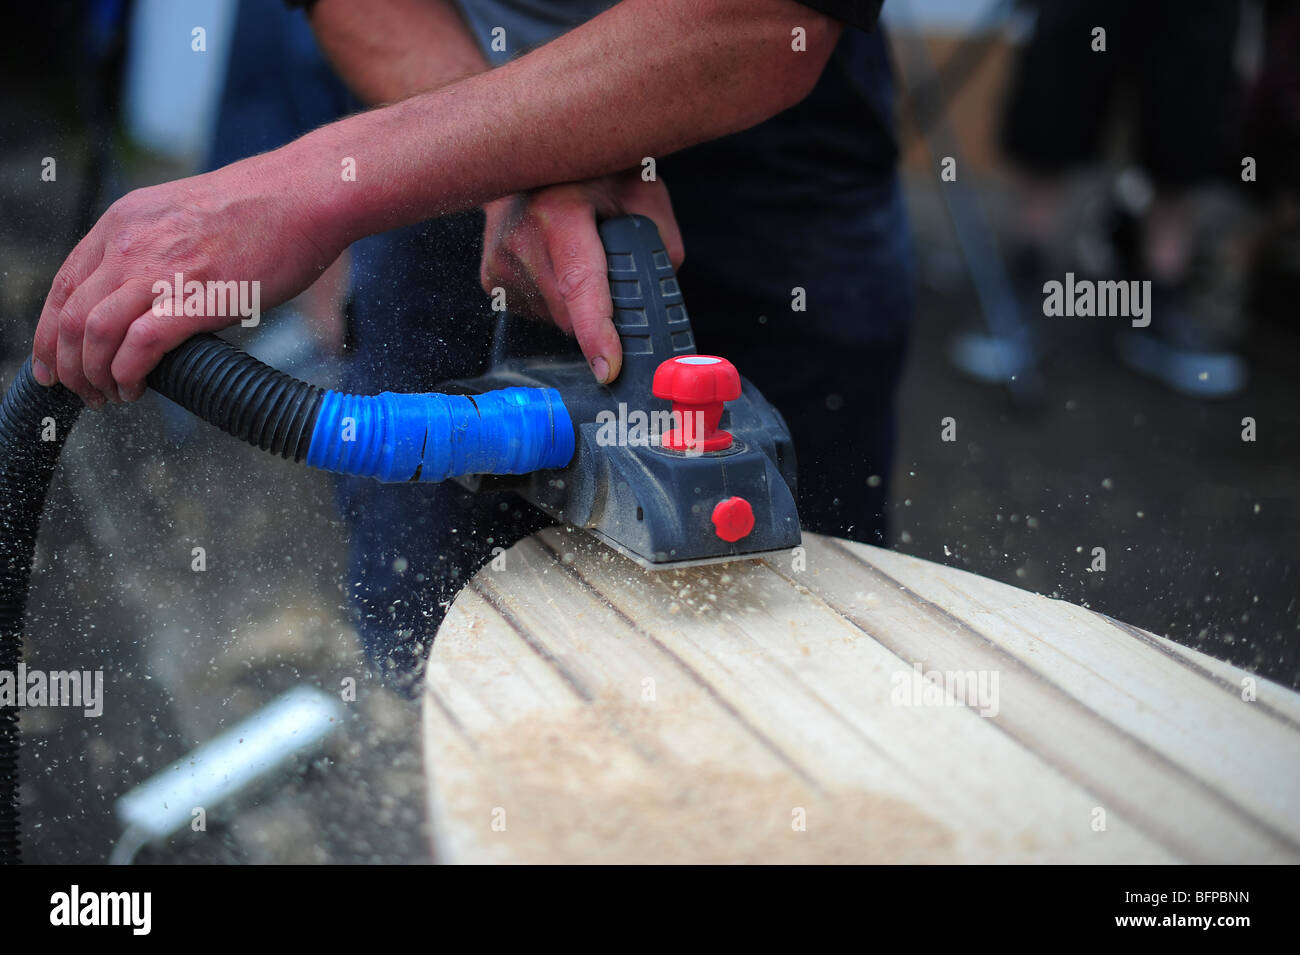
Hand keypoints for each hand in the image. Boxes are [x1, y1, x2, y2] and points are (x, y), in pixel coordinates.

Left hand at [32, 151, 342, 405]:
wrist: (303, 197)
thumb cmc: (261, 211)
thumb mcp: (183, 216)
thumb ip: (154, 250)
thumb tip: (148, 298)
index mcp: (124, 223)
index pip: (62, 286)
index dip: (48, 334)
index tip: (53, 364)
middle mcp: (131, 245)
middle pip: (69, 316)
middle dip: (66, 366)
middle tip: (83, 391)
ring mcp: (161, 271)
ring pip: (93, 333)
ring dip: (93, 375)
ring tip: (109, 396)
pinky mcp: (195, 298)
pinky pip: (139, 345)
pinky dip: (127, 374)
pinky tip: (135, 387)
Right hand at [480, 170, 683, 383]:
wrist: (532, 153)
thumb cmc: (592, 170)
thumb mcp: (641, 191)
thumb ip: (660, 241)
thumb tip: (661, 292)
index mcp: (559, 213)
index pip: (580, 286)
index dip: (597, 333)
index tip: (608, 369)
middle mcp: (520, 238)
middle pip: (572, 315)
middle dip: (600, 311)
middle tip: (610, 272)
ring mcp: (499, 260)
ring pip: (554, 319)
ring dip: (576, 305)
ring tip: (577, 257)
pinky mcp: (490, 277)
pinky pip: (535, 313)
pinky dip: (555, 301)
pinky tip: (556, 264)